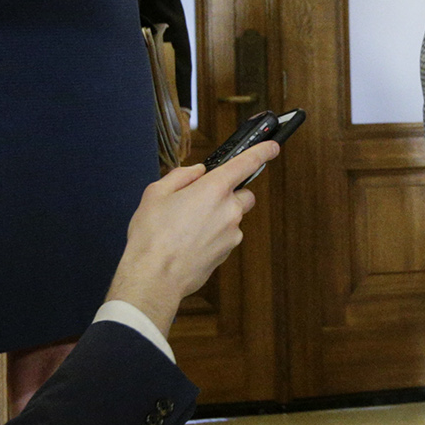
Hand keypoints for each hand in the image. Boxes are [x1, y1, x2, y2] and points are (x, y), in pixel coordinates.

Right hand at [105, 145, 274, 331]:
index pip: (246, 163)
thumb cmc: (153, 235)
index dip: (262, 152)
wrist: (155, 277)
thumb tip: (197, 172)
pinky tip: (190, 242)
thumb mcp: (156, 193)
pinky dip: (214, 236)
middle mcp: (229, 209)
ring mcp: (232, 233)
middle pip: (243, 194)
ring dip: (219, 217)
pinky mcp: (228, 252)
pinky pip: (226, 236)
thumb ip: (181, 176)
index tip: (272, 147)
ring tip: (187, 226)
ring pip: (233, 217)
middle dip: (228, 193)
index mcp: (214, 189)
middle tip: (201, 200)